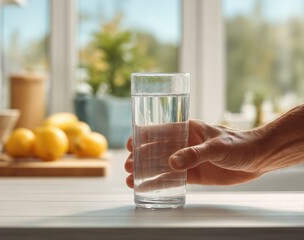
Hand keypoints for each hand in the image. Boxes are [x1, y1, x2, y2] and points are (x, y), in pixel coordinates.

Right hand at [125, 120, 263, 188]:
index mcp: (187, 129)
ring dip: (146, 171)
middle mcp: (184, 144)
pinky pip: (173, 179)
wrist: (257, 158)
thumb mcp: (217, 146)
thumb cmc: (238, 144)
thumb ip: (195, 154)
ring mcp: (187, 159)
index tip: (129, 145)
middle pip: (156, 150)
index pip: (159, 131)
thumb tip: (172, 163)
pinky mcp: (194, 174)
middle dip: (140, 157)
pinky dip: (159, 183)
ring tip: (131, 180)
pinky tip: (148, 187)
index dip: (142, 137)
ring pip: (161, 165)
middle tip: (129, 167)